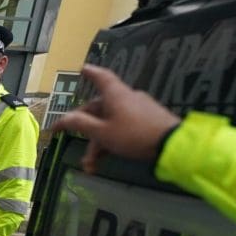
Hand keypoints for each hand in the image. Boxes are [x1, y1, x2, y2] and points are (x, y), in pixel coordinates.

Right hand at [52, 64, 181, 175]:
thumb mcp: (102, 132)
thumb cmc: (132, 135)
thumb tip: (63, 117)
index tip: (82, 69)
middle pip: (99, 109)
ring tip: (90, 166)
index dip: (91, 73)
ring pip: (110, 122)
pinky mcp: (147, 121)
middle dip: (85, 129)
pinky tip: (105, 160)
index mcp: (115, 95)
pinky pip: (123, 127)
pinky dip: (112, 141)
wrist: (171, 144)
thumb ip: (81, 124)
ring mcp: (138, 109)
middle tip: (71, 141)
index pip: (101, 78)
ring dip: (97, 143)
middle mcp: (126, 98)